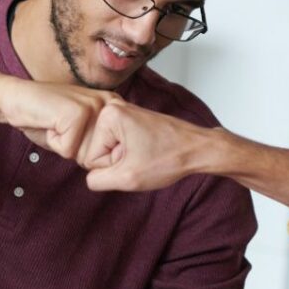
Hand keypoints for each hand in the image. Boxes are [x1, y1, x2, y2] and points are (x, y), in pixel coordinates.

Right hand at [0, 76, 116, 162]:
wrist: (16, 98)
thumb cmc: (48, 119)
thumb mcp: (83, 135)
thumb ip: (102, 147)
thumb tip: (118, 170)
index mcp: (115, 108)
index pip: (114, 155)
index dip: (89, 153)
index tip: (75, 133)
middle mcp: (109, 104)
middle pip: (100, 157)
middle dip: (77, 150)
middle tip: (64, 128)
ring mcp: (94, 106)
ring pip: (86, 156)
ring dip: (66, 147)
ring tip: (58, 125)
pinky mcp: (77, 112)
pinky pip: (68, 151)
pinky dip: (54, 143)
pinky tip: (50, 123)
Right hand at [82, 99, 211, 191]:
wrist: (198, 149)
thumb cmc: (169, 159)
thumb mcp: (127, 178)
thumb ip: (98, 180)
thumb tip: (90, 177)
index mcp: (108, 116)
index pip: (90, 158)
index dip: (114, 167)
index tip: (136, 159)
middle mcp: (112, 108)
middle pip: (99, 152)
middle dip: (120, 162)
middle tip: (142, 157)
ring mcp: (123, 112)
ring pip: (110, 150)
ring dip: (127, 159)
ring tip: (146, 154)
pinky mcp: (132, 119)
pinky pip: (120, 145)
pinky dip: (133, 154)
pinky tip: (148, 151)